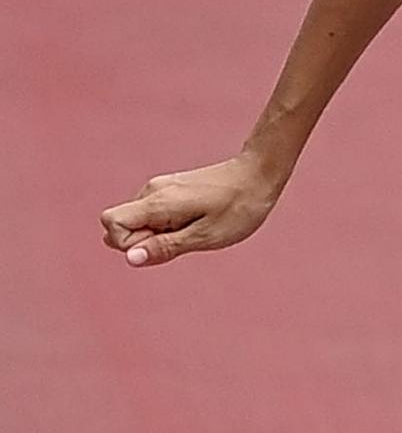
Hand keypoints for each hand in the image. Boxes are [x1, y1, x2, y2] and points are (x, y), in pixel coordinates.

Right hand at [102, 153, 281, 267]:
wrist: (259, 174)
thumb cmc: (238, 208)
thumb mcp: (205, 237)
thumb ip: (165, 247)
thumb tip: (130, 258)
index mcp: (158, 201)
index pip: (111, 222)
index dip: (128, 243)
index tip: (163, 244)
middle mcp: (153, 191)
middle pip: (121, 222)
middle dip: (143, 240)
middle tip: (184, 237)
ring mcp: (161, 188)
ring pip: (138, 219)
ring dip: (157, 233)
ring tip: (195, 228)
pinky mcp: (171, 189)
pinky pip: (153, 213)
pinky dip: (166, 224)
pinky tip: (196, 222)